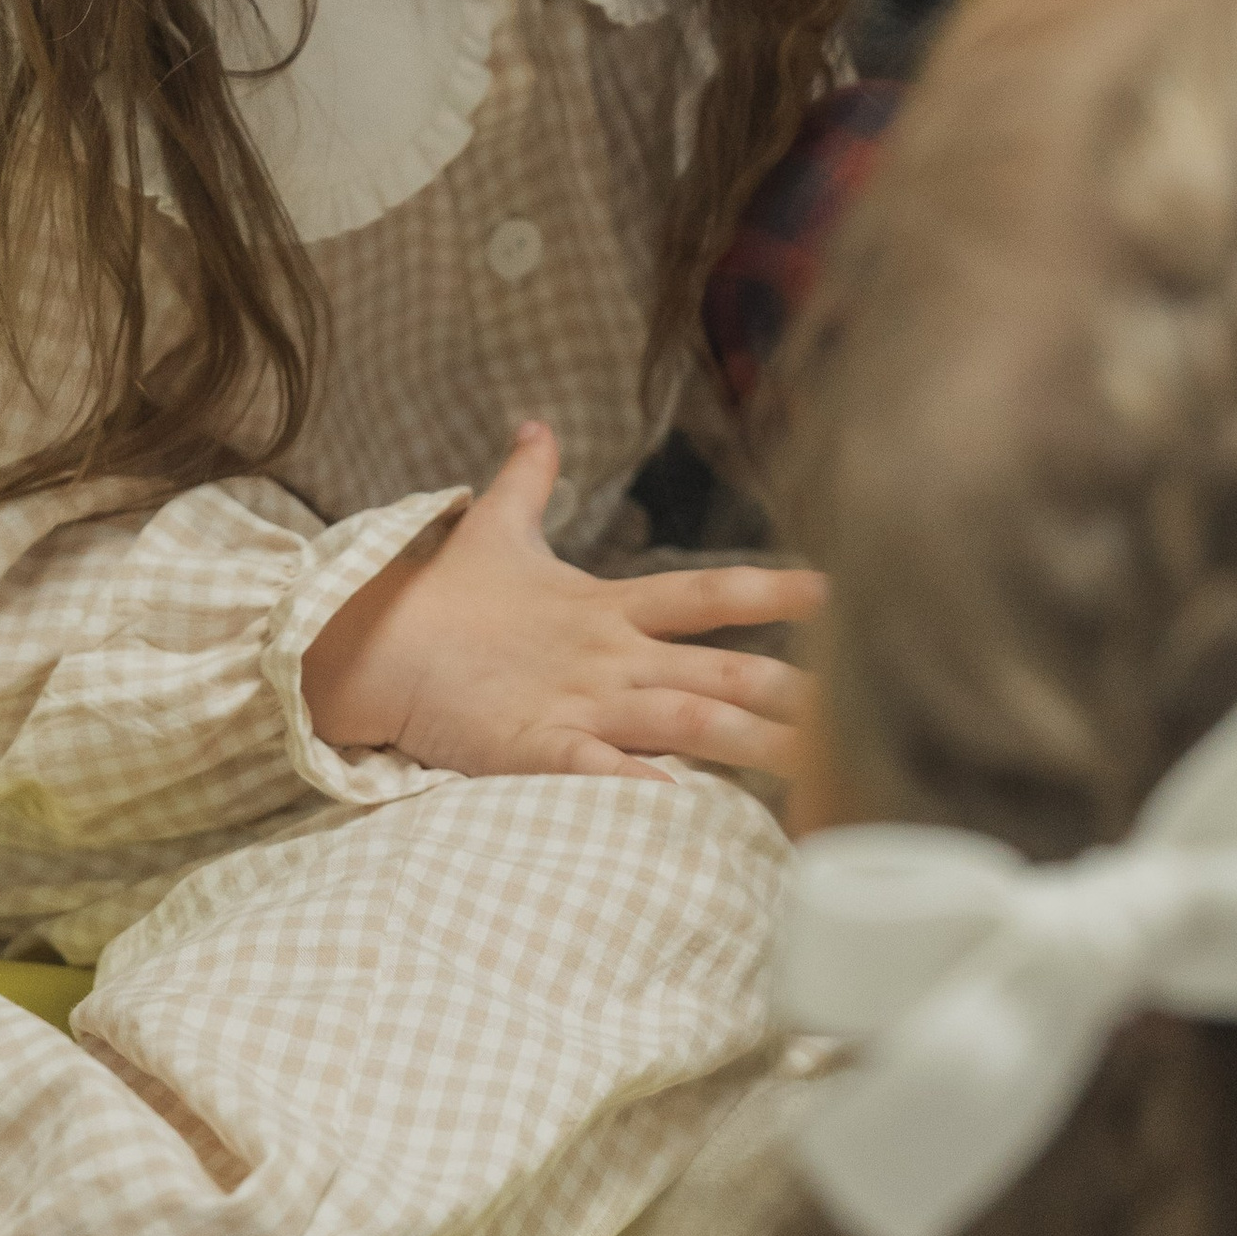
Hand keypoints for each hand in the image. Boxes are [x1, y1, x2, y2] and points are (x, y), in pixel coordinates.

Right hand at [300, 420, 825, 782]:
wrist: (369, 644)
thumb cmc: (438, 596)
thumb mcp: (492, 528)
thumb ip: (527, 480)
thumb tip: (536, 424)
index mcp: (606, 607)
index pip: (707, 595)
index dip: (772, 591)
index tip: (835, 590)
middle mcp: (607, 656)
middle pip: (718, 674)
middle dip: (792, 695)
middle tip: (866, 712)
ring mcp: (577, 704)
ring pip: (683, 725)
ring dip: (752, 747)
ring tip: (817, 771)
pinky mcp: (537, 750)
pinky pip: (604, 773)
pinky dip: (648, 792)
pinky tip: (695, 811)